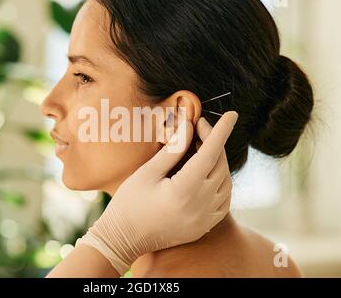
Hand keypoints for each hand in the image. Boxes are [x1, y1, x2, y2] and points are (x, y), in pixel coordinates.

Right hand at [75, 111, 238, 274]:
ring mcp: (205, 219)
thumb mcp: (147, 173)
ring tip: (200, 149)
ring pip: (225, 182)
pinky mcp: (204, 227)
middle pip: (220, 165)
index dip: (221, 131)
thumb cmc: (129, 204)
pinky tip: (207, 173)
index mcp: (185, 190)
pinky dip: (220, 182)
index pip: (211, 153)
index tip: (232, 114)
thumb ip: (172, 150)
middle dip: (214, 142)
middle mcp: (201, 206)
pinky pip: (224, 200)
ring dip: (218, 161)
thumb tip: (188, 128)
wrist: (123, 240)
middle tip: (198, 129)